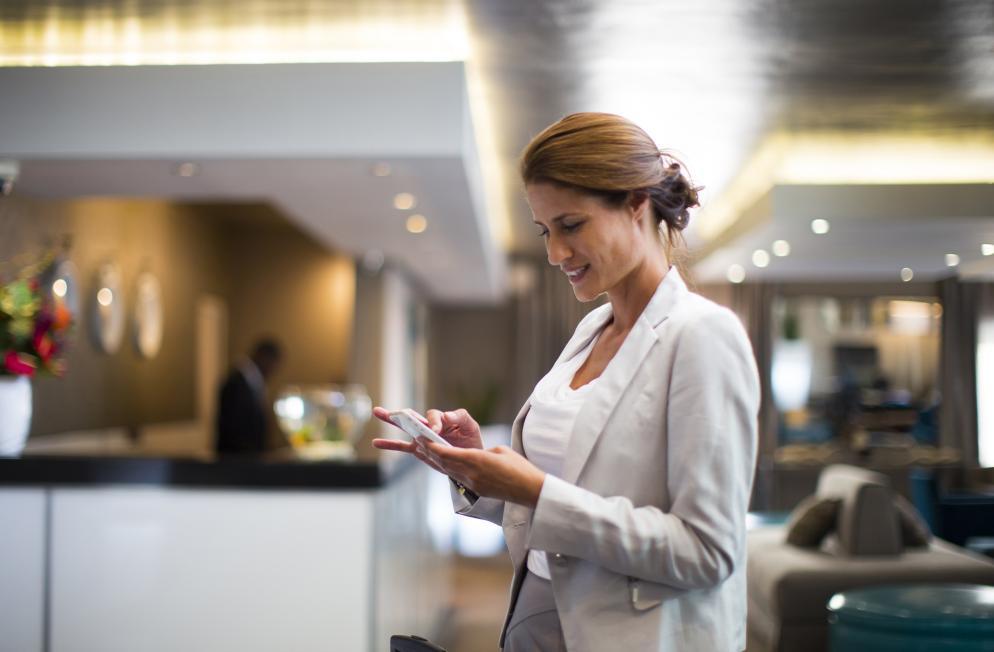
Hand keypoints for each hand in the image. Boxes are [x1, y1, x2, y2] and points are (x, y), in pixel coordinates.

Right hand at [371, 407, 483, 474]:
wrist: (471, 459)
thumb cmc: (471, 439)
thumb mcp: (470, 426)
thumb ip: (460, 417)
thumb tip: (446, 416)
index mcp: (442, 419)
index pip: (432, 416)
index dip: (433, 422)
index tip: (435, 431)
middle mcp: (429, 425)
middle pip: (412, 416)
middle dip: (399, 413)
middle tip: (384, 410)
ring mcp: (423, 438)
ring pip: (405, 428)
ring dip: (391, 421)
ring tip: (377, 413)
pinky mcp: (420, 449)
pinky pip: (404, 446)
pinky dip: (390, 445)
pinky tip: (376, 442)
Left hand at [420, 442, 545, 507]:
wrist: (530, 490)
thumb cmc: (519, 467)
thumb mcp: (500, 450)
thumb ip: (482, 451)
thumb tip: (472, 454)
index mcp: (476, 460)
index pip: (447, 453)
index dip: (432, 446)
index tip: (422, 438)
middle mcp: (471, 473)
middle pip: (444, 462)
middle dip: (430, 452)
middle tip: (418, 441)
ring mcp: (473, 483)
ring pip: (449, 470)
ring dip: (436, 460)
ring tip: (426, 451)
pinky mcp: (477, 489)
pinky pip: (458, 477)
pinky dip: (448, 468)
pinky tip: (444, 463)